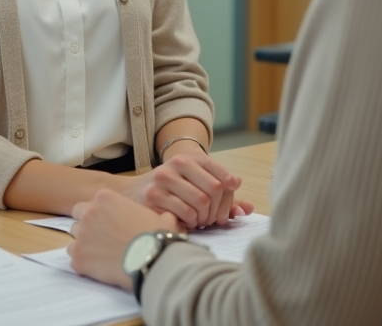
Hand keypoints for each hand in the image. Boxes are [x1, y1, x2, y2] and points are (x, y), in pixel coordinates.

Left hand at [69, 189, 176, 289]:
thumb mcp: (161, 215)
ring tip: (102, 255)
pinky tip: (99, 268)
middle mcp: (88, 213)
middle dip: (88, 227)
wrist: (153, 259)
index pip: (91, 203)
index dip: (100, 214)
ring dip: (85, 245)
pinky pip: (74, 260)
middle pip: (78, 218)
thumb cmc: (157, 235)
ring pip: (74, 239)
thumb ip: (152, 213)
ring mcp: (81, 236)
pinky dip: (84, 264)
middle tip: (104, 239)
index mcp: (105, 198)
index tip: (110, 224)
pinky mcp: (78, 258)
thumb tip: (165, 217)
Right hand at [118, 153, 253, 228]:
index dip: (230, 197)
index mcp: (192, 157)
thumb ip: (223, 196)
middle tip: (212, 220)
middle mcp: (178, 163)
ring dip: (204, 218)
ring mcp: (165, 178)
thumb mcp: (196, 184)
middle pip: (215, 189)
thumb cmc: (170, 191)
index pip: (223, 176)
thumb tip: (249, 209)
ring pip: (201, 202)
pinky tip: (186, 222)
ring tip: (199, 221)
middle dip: (217, 210)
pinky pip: (185, 214)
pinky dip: (190, 222)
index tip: (226, 209)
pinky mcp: (154, 196)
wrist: (132, 192)